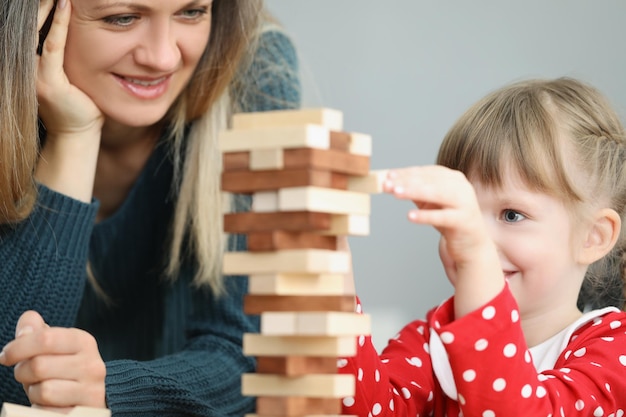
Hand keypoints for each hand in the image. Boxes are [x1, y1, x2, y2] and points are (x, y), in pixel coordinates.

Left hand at [0, 311, 106, 409]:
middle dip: (22, 372)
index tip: (6, 356)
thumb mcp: (55, 346)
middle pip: (39, 365)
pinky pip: (47, 412)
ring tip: (42, 389)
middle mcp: (92, 365)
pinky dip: (41, 409)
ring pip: (43, 391)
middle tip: (26, 374)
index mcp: (84, 342)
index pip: (45, 338)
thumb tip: (29, 319)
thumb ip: (38, 331)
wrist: (92, 397)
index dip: (17, 347)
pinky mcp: (85, 412)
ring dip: (33, 392)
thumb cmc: (65, 369)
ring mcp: (91, 390)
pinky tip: (50, 404)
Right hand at [35, 0, 103, 201]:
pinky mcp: (47, 81)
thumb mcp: (70, 69)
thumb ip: (65, 47)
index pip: (29, 20)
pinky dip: (58, 25)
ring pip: (35, 28)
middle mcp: (23, 62)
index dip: (38, 1)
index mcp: (27, 57)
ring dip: (46, 5)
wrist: (78, 132)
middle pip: (27, 20)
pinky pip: (53, 46)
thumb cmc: (80, 100)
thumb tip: (74, 19)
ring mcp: (32, 72)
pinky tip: (64, 5)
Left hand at [383, 166, 503, 316]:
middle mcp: (461, 187)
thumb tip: (389, 183)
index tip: (387, 175)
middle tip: (387, 184)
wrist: (472, 244)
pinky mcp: (464, 221)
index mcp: (453, 178)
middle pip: (430, 180)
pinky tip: (410, 216)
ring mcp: (465, 203)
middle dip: (406, 181)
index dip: (406, 173)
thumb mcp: (430, 203)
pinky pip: (442, 217)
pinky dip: (425, 215)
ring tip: (396, 193)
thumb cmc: (449, 220)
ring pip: (437, 193)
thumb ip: (415, 192)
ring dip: (415, 192)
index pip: (426, 172)